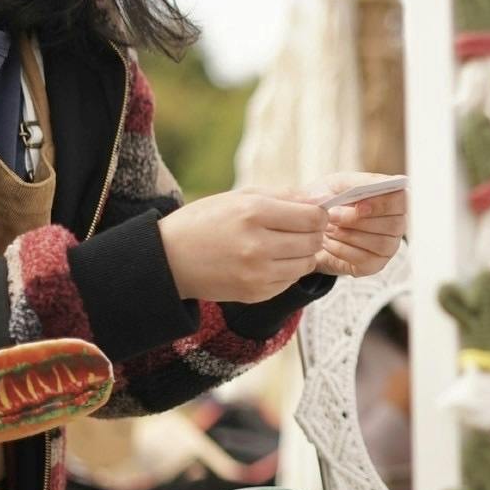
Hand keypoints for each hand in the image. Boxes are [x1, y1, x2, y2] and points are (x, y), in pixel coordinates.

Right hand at [158, 190, 327, 303]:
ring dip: (303, 253)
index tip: (310, 213)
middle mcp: (257, 245)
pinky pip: (291, 280)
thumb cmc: (205, 222)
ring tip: (283, 245)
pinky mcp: (256, 293)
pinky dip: (288, 270)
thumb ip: (283, 196)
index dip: (318, 214)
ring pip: (308, 263)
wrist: (169, 260)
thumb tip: (320, 199)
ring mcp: (257, 273)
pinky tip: (269, 261)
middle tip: (298, 229)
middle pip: (314, 241)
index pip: (312, 217)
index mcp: (253, 213)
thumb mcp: (239, 197)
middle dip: (313, 233)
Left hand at [299, 172, 407, 278]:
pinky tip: (329, 243)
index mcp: (390, 196)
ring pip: (381, 243)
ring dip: (350, 235)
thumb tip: (325, 199)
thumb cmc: (328, 202)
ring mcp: (388, 245)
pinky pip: (366, 260)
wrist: (313, 228)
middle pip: (394, 223)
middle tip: (332, 215)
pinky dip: (343, 250)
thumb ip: (329, 189)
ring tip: (328, 228)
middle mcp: (396, 221)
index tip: (359, 206)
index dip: (383, 203)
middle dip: (359, 221)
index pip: (401, 198)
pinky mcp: (375, 264)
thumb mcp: (327, 187)